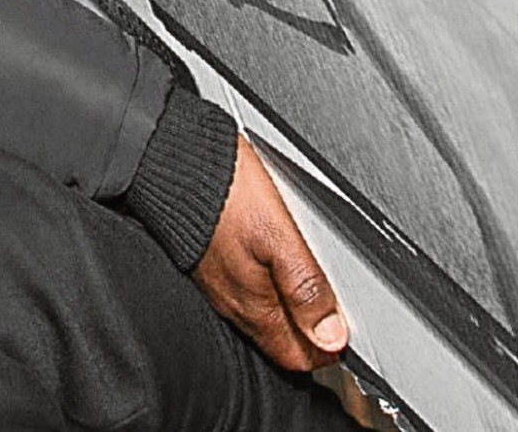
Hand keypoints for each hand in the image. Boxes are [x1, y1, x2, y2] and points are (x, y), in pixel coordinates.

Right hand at [194, 135, 348, 371]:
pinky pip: (246, 294)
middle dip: (311, 337)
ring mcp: (219, 285)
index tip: (348, 335)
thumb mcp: (279, 237)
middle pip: (282, 342)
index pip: (299, 357)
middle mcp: (234, 303)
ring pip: (264, 320)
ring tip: (317, 294)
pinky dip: (269, 292)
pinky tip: (278, 269)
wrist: (169, 160)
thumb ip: (306, 287)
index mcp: (255, 305)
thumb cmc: (222, 192)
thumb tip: (331, 334)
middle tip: (340, 318)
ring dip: (291, 314)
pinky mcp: (208, 263)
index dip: (328, 351)